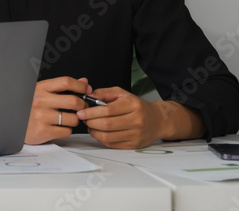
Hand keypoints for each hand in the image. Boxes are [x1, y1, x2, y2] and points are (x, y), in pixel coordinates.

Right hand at [25, 77, 90, 144]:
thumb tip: (84, 81)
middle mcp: (41, 101)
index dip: (80, 86)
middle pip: (73, 101)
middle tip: (82, 107)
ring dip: (74, 119)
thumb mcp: (42, 91)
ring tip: (68, 118)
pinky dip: (67, 130)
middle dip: (83, 105)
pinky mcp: (44, 131)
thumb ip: (63, 86)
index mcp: (41, 88)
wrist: (13, 122)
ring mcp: (42, 116)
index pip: (66, 82)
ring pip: (73, 118)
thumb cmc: (30, 106)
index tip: (86, 90)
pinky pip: (67, 131)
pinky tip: (60, 126)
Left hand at [79, 88, 202, 148]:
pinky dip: (101, 139)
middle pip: (107, 124)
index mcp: (133, 105)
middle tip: (83, 119)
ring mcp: (136, 134)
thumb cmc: (137, 106)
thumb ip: (104, 93)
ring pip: (108, 136)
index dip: (91, 112)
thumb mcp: (122, 94)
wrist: (157, 120)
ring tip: (90, 125)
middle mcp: (136, 120)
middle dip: (90, 122)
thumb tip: (88, 96)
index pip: (108, 110)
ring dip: (94, 132)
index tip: (81, 112)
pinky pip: (112, 144)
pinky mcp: (134, 145)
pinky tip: (98, 132)